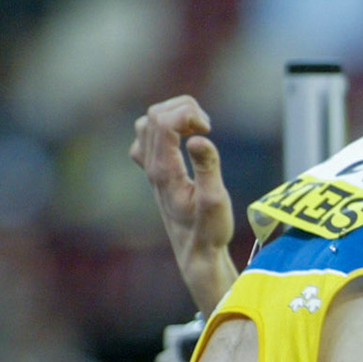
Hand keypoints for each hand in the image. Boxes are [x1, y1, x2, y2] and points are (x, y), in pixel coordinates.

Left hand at [131, 96, 236, 310]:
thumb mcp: (216, 200)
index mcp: (165, 170)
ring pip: (148, 122)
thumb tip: (199, 138)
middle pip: (155, 115)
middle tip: (206, 128)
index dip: (189, 114)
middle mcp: (151, 166)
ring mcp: (149, 167)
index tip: (209, 129)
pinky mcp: (153, 170)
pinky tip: (182, 142)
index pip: (165, 121)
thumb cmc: (209, 230)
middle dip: (183, 110)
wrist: (195, 252)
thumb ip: (208, 167)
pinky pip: (147, 136)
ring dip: (174, 116)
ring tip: (197, 130)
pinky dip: (165, 128)